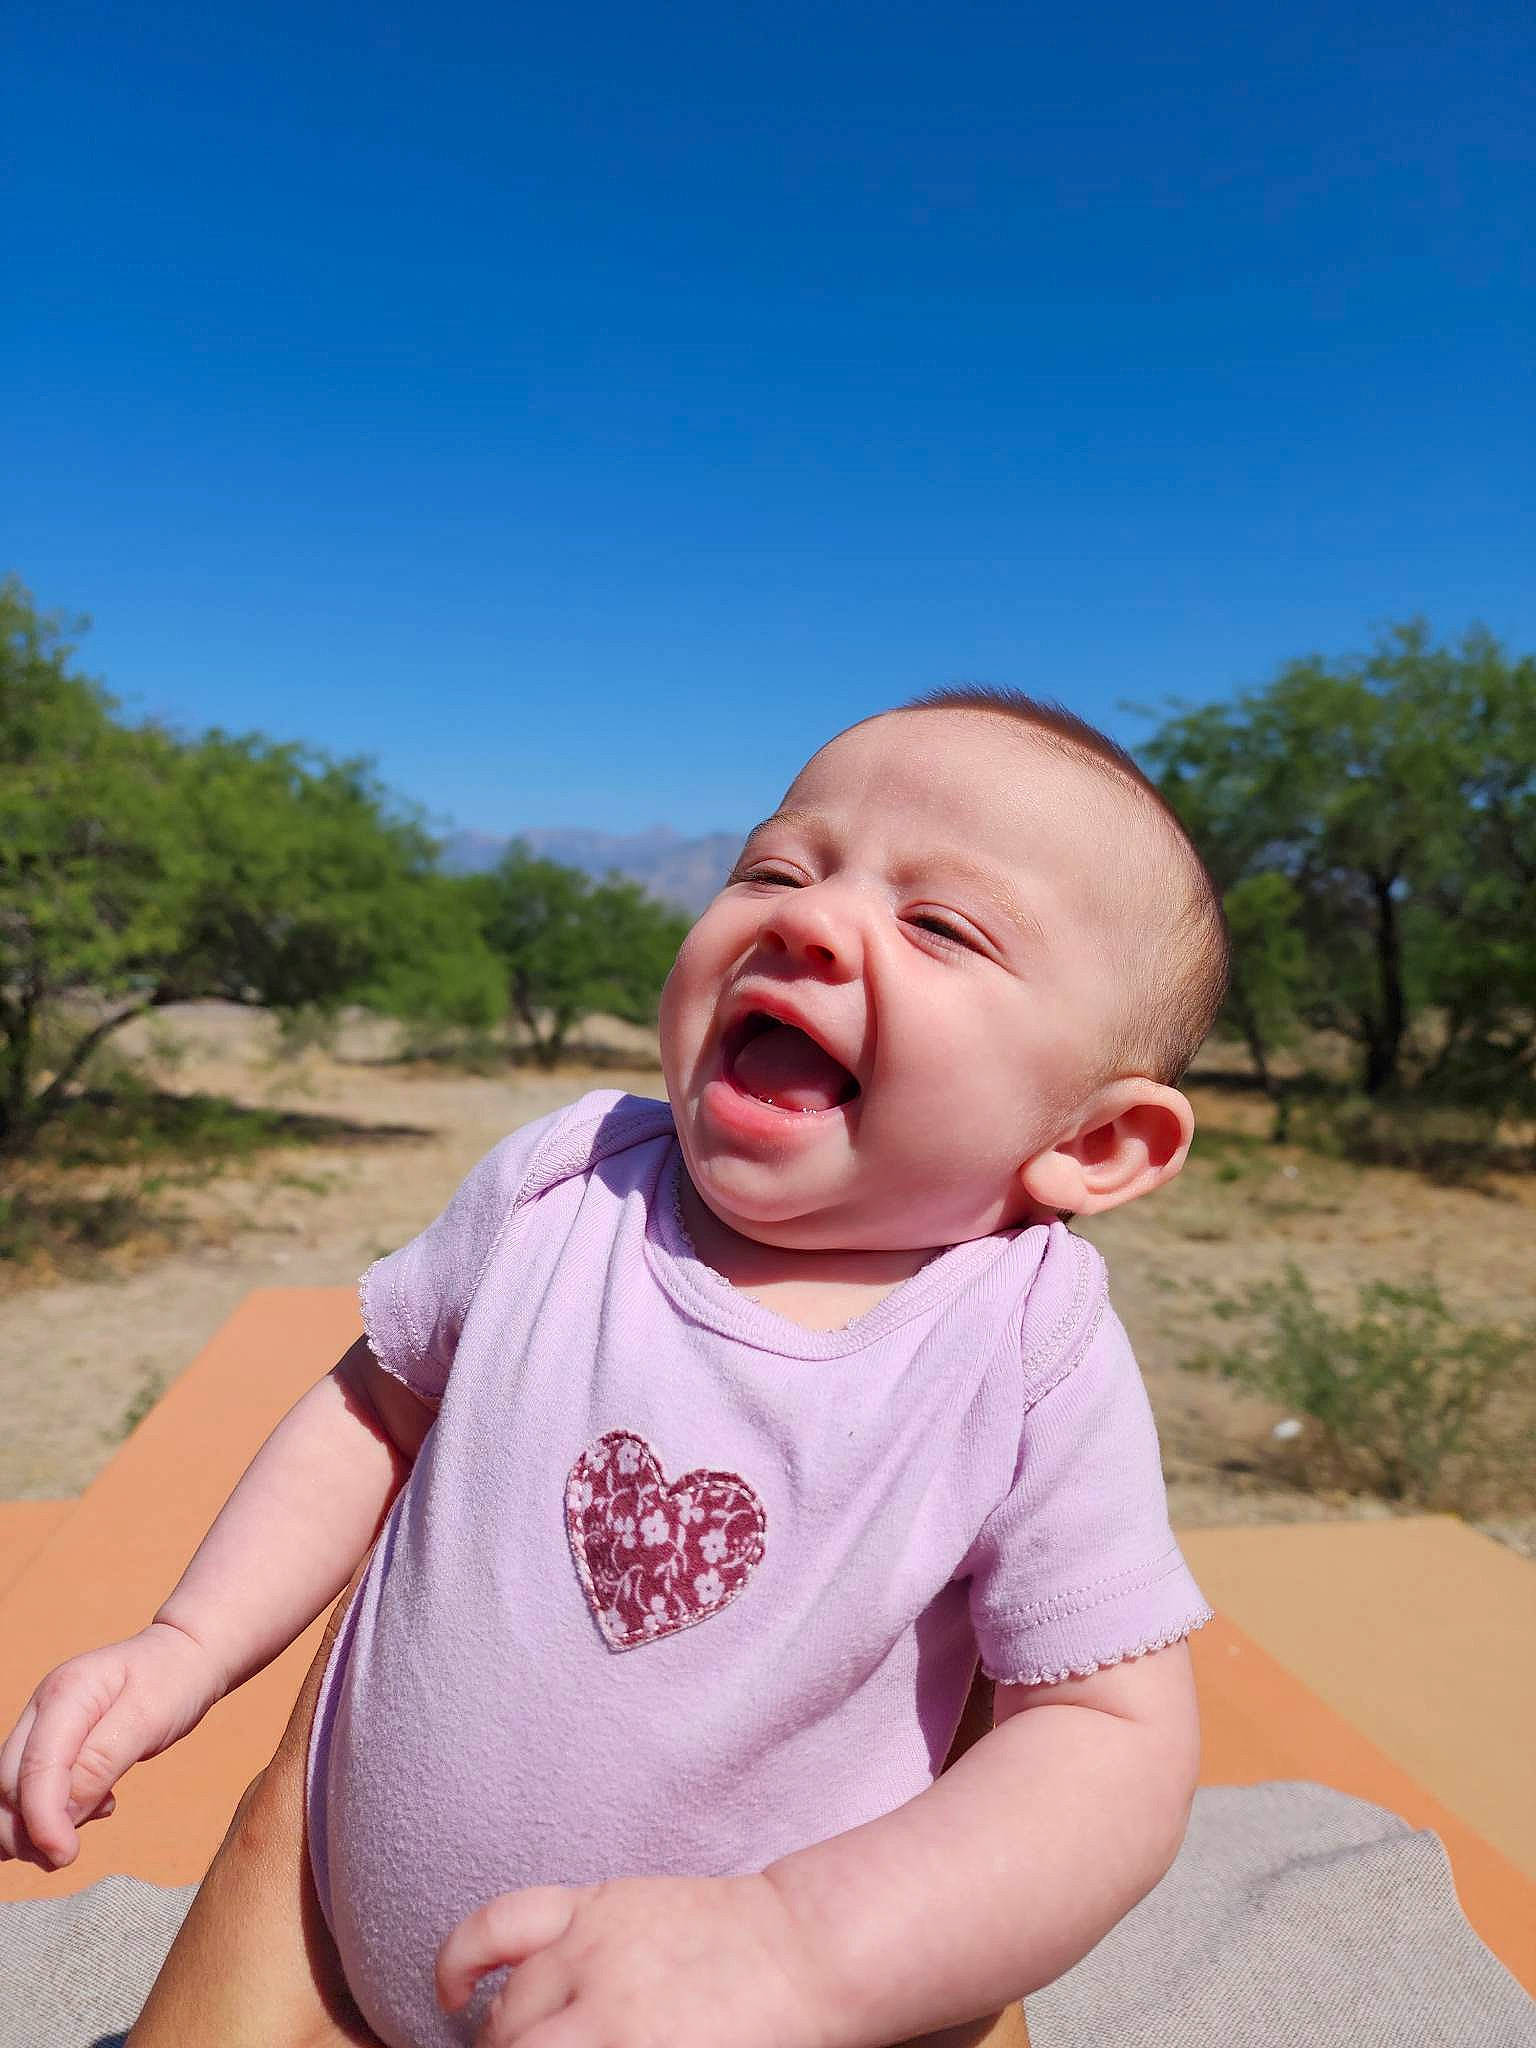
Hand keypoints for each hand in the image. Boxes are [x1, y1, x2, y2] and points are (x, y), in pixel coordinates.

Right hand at [0, 1622, 225, 1867]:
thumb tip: (63, 1815)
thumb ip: (101, 1764)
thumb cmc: (172, 1681)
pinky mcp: (53, 1742)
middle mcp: (44, 1708)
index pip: (34, 1768)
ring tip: (79, 1832)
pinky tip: (92, 1808)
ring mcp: (44, 1724)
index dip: (40, 1820)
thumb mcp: (148, 1720)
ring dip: (34, 1826)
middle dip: (28, 1830)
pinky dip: (50, 1812)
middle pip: (9, 1784)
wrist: (186, 1655)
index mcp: (66, 1693)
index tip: (65, 1854)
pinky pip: (34, 1787)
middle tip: (68, 1853)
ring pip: (14, 1790)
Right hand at [437, 1872, 837, 2047]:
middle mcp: (599, 2001)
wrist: (803, 1956)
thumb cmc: (760, 2038)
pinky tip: (454, 1994)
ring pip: (505, 2010)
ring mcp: (591, 1942)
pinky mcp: (594, 1901)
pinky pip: (503, 1922)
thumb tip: (568, 2045)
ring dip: (502, 2041)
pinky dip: (463, 1958)